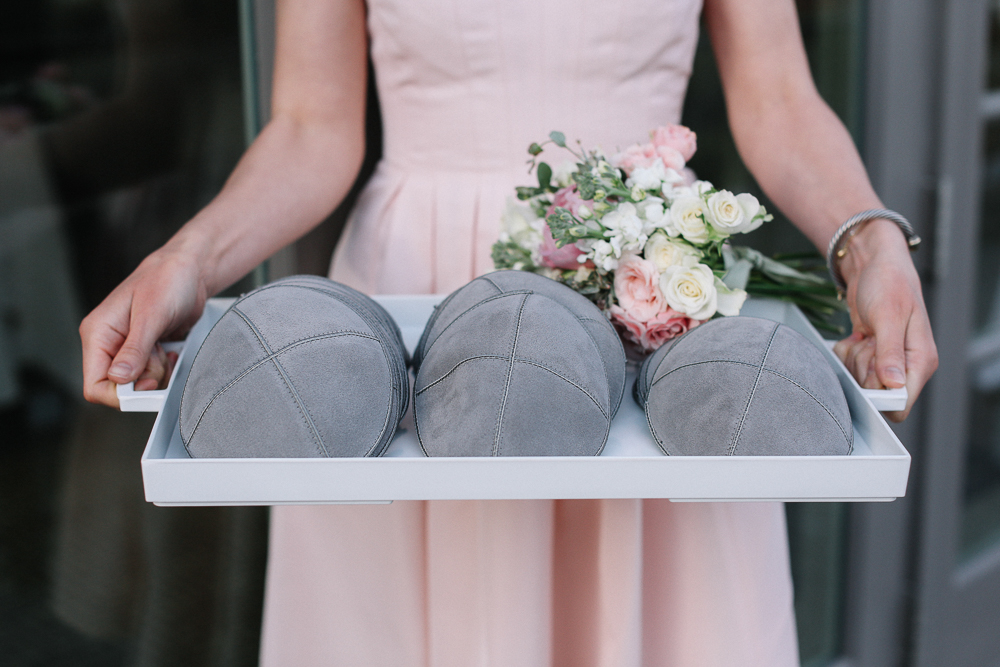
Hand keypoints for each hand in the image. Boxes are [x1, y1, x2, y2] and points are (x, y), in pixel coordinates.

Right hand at [80, 241, 208, 407]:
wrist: (188, 271)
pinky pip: (153, 375)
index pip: (95, 384)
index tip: (146, 386)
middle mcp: (109, 344)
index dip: (119, 394)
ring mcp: (127, 349)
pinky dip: (166, 369)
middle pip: (119, 388)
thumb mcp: (151, 314)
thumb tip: (119, 378)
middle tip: (160, 358)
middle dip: (144, 380)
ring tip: (166, 350)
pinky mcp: (146, 351)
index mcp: (98, 333)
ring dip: (157, 373)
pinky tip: (171, 351)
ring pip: (138, 384)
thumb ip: (135, 348)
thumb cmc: (166, 280)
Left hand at [832, 219, 937, 421]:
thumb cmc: (888, 283)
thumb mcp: (889, 316)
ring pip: (860, 381)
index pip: (902, 402)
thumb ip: (890, 352)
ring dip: (854, 358)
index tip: (869, 369)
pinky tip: (857, 335)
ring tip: (865, 334)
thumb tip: (894, 384)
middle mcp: (906, 365)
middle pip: (875, 393)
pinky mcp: (870, 355)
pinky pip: (849, 367)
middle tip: (869, 342)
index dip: (879, 393)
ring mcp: (886, 361)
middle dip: (863, 369)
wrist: (872, 264)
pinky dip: (847, 352)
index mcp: (921, 360)